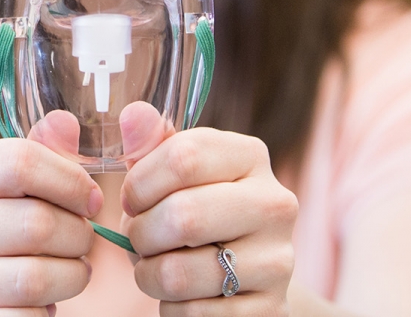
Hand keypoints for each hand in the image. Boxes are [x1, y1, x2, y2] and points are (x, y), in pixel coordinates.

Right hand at [0, 111, 100, 315]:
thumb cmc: (1, 226)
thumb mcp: (15, 186)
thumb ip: (43, 152)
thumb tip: (66, 122)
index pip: (19, 162)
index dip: (70, 181)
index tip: (91, 200)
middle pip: (34, 223)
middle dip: (79, 235)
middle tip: (84, 241)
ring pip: (32, 277)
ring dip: (71, 277)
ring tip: (73, 271)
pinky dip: (44, 314)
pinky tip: (44, 302)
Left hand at [119, 102, 297, 314]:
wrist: (248, 275)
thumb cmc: (197, 210)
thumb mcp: (175, 171)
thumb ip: (149, 142)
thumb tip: (131, 114)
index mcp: (250, 157)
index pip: (183, 157)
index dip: (140, 184)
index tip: (131, 199)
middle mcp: (275, 204)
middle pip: (182, 217)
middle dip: (140, 234)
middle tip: (138, 238)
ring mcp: (279, 261)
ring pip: (179, 273)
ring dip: (148, 275)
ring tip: (155, 267)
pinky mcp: (271, 310)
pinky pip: (192, 314)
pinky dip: (171, 308)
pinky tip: (182, 295)